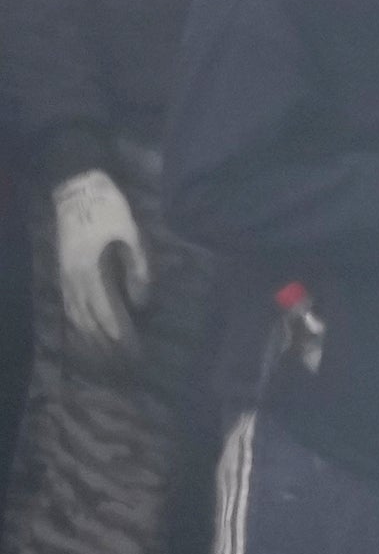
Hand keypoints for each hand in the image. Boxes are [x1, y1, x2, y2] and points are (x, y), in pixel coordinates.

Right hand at [48, 170, 144, 351]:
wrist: (76, 190)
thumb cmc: (109, 211)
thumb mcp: (132, 236)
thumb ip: (138, 271)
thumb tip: (141, 304)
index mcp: (91, 273)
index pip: (107, 314)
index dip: (120, 335)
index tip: (134, 352)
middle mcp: (74, 281)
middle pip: (89, 322)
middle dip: (106, 344)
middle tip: (124, 363)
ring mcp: (65, 277)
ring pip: (75, 317)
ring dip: (90, 339)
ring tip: (105, 357)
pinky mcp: (63, 272)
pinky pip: (68, 306)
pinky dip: (77, 324)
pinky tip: (85, 334)